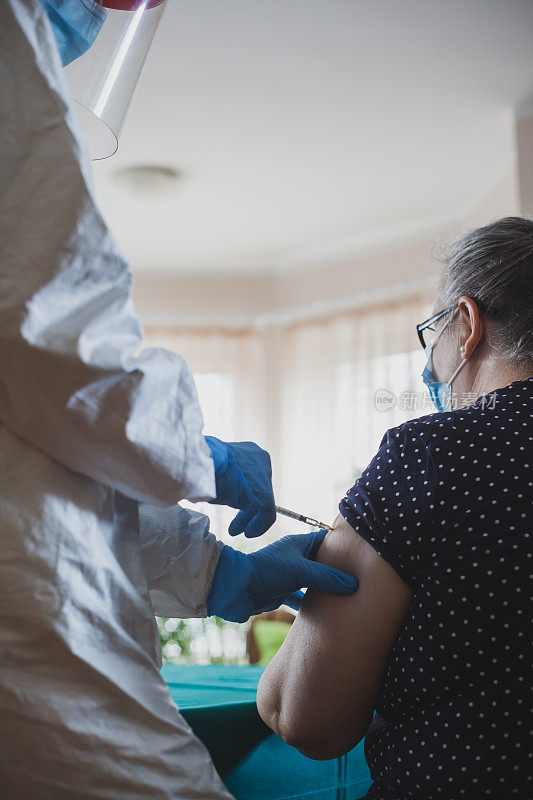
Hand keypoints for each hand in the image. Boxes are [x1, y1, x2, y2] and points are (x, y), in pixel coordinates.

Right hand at [205, 436, 275, 537]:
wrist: (208, 463)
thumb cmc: (205, 463)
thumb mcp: (215, 467)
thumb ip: (221, 475)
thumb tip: (213, 485)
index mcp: (250, 451)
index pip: (251, 477)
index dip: (242, 494)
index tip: (232, 505)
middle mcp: (261, 462)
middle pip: (256, 489)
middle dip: (246, 509)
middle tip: (235, 523)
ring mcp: (265, 479)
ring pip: (261, 503)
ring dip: (248, 519)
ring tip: (237, 531)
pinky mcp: (266, 496)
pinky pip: (266, 515)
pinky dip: (258, 526)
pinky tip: (247, 533)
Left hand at [206, 530, 358, 622]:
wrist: (236, 589)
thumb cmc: (266, 572)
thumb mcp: (300, 571)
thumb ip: (327, 577)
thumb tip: (353, 584)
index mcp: (299, 544)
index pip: (326, 540)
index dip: (343, 545)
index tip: (362, 553)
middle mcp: (295, 558)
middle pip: (322, 562)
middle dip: (338, 571)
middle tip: (359, 580)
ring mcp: (289, 575)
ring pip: (313, 582)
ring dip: (325, 589)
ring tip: (346, 597)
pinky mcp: (282, 593)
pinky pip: (301, 598)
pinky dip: (311, 604)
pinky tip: (323, 613)